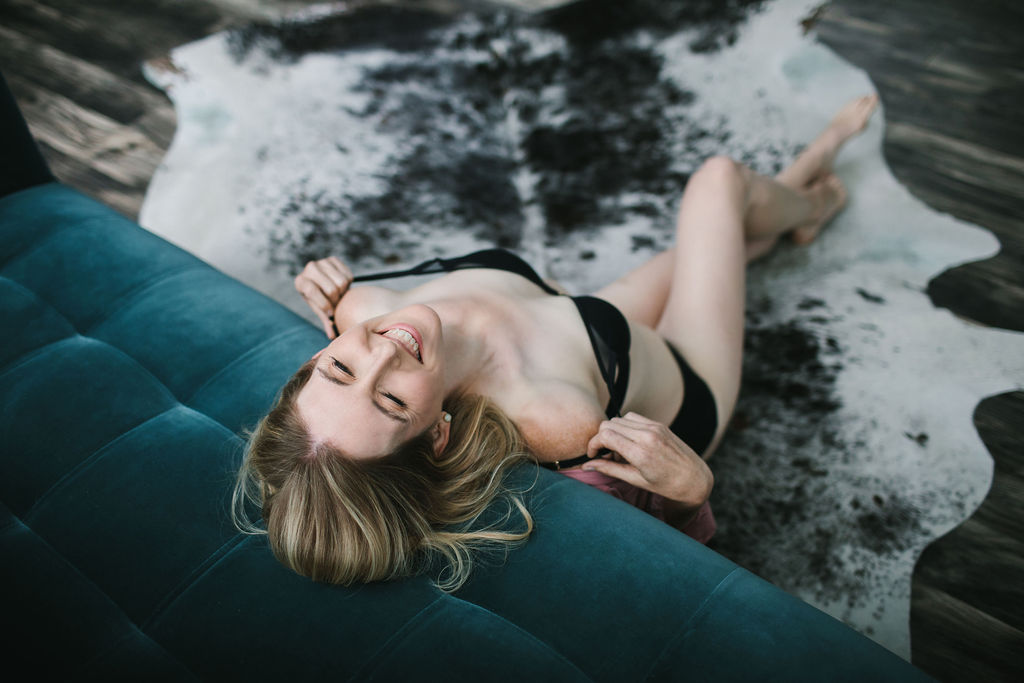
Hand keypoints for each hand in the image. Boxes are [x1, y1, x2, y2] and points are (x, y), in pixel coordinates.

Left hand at [294, 257, 352, 338]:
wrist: (321, 282)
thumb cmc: (318, 299)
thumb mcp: (318, 309)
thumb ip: (325, 320)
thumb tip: (333, 336)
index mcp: (300, 281)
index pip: (312, 291)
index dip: (323, 304)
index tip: (331, 313)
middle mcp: (309, 268)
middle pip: (331, 288)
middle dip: (336, 300)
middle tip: (336, 303)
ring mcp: (321, 262)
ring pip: (342, 282)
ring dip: (343, 292)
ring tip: (339, 295)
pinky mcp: (333, 259)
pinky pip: (348, 275)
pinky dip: (348, 283)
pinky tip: (342, 286)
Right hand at [583, 412, 712, 507]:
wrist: (694, 479)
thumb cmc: (666, 485)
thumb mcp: (635, 480)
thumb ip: (609, 469)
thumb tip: (586, 465)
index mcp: (640, 453)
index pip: (605, 435)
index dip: (593, 444)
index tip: (592, 455)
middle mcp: (647, 436)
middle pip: (609, 425)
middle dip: (601, 439)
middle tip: (606, 456)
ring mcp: (654, 427)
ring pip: (619, 419)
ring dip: (614, 432)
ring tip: (621, 451)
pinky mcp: (659, 424)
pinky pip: (633, 418)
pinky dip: (626, 427)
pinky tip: (632, 443)